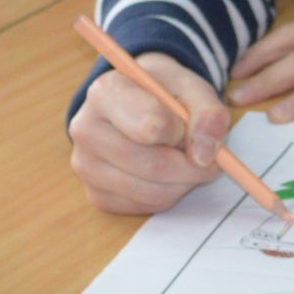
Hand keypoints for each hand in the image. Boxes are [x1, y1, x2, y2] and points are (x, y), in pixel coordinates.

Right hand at [71, 52, 229, 214]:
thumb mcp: (192, 87)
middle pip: (153, 166)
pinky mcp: (96, 194)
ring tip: (184, 160)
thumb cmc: (164, 93)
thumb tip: (205, 155)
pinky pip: (144, 206)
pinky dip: (168, 195)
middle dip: (190, 166)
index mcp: (105, 93)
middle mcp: (86, 129)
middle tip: (204, 156)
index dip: (182, 131)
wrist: (139, 101)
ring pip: (151, 192)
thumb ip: (208, 113)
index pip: (151, 128)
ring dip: (183, 182)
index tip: (186, 125)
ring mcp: (86, 165)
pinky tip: (166, 174)